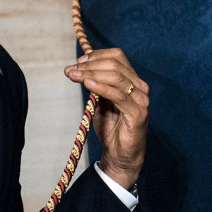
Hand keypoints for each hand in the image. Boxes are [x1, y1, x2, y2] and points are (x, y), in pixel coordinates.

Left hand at [64, 48, 148, 190]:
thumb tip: (80, 69)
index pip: (118, 57)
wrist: (121, 155)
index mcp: (133, 81)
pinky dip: (101, 87)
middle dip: (90, 65)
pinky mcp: (138, 113)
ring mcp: (141, 100)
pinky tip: (87, 84)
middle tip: (70, 70)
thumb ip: (96, 86)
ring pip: (116, 77)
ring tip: (74, 75)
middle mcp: (140, 87)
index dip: (97, 55)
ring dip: (92, 74)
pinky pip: (118, 96)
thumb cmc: (112, 129)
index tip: (78, 62)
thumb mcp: (100, 102)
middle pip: (115, 65)